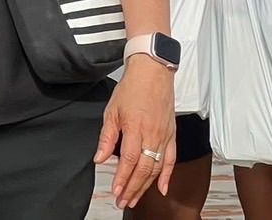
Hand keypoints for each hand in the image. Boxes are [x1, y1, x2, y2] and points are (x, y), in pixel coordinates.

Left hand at [95, 56, 176, 208]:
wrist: (153, 71)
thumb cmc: (132, 87)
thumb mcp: (112, 110)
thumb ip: (107, 137)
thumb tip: (99, 159)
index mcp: (135, 128)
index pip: (129, 161)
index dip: (122, 179)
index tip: (116, 192)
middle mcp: (152, 134)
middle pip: (143, 169)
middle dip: (132, 188)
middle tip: (123, 201)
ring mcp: (164, 135)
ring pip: (157, 167)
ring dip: (146, 186)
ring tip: (135, 198)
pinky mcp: (171, 134)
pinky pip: (171, 158)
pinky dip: (167, 175)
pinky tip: (162, 188)